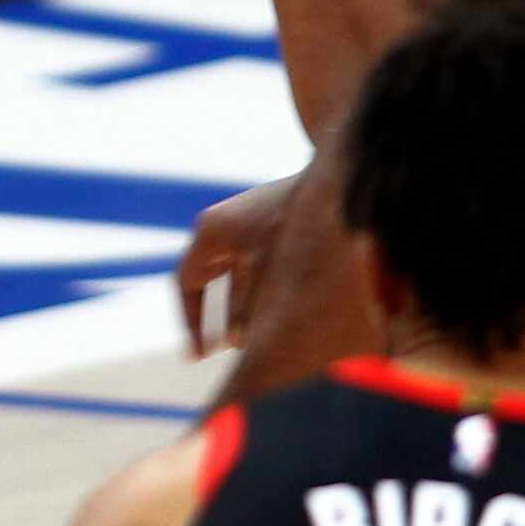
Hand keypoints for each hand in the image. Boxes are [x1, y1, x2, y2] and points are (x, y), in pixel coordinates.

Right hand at [176, 175, 297, 357]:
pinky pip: (256, 269)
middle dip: (216, 319)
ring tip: (252, 341)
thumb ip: (246, 303)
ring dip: (241, 309)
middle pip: (209, 283)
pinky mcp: (272, 228)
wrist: (338, 172)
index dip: (190, 320)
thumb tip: (236, 343)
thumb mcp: (266, 264)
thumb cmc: (300, 214)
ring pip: (236, 278)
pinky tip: (280, 314)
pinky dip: (261, 294)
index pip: (187, 283)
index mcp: (212, 231)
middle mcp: (225, 228)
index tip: (198, 353)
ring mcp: (248, 227)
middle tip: (218, 352)